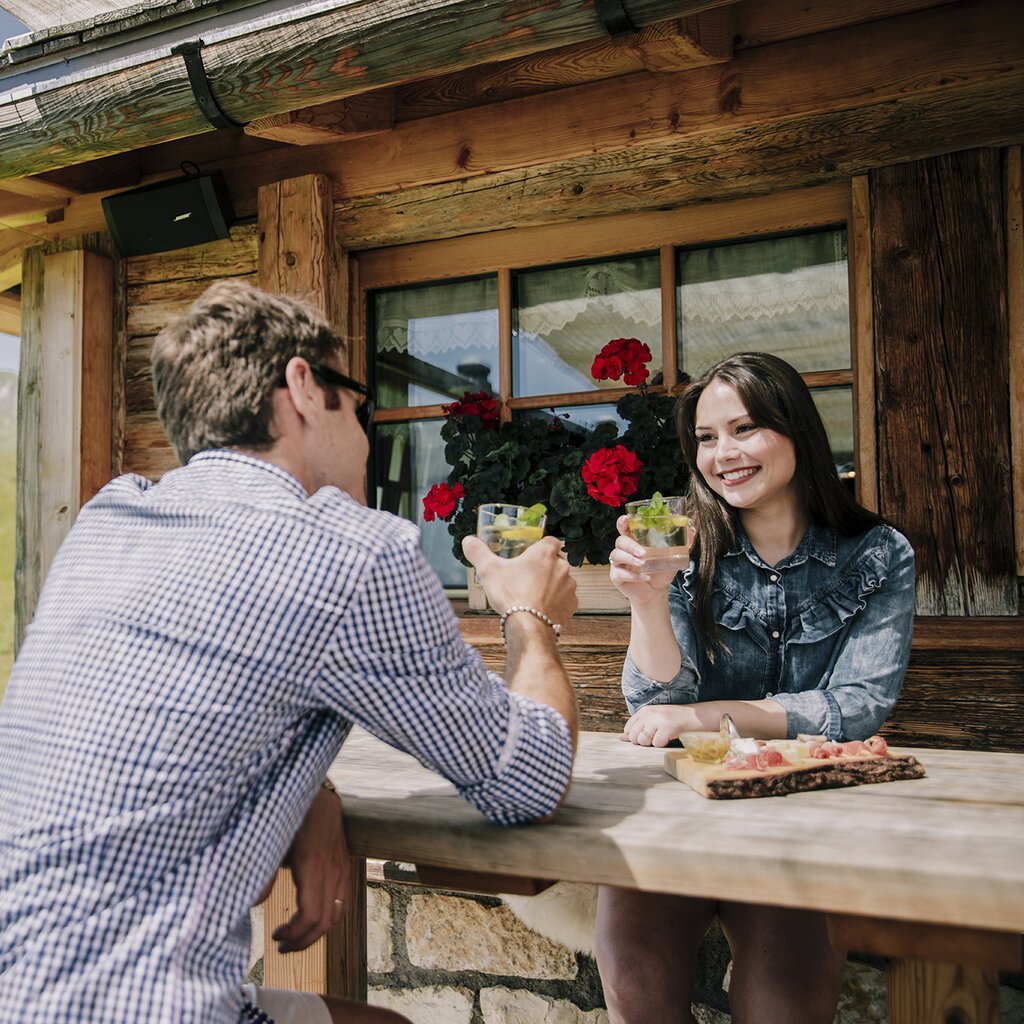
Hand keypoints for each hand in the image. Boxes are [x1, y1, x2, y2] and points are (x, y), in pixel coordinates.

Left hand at [270, 785, 349, 952]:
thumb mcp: (268, 838)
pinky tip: (309, 915)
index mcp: (313, 864)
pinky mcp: (344, 863)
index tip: (274, 936)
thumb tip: (252, 905)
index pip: (311, 915)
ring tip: (293, 935)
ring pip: (337, 914)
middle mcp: (333, 868)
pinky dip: (328, 917)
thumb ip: (260, 872)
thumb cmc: (286, 810)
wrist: (314, 786)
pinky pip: (343, 900)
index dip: (293, 935)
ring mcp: (342, 865)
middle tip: (280, 945)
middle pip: (325, 921)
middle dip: (303, 941)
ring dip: (316, 932)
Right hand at [463, 534, 577, 625]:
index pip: (551, 541)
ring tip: (532, 595)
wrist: (528, 626)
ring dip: (551, 586)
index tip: (532, 554)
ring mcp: (569, 587)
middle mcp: (562, 567)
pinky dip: (556, 603)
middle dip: (544, 568)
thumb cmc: (511, 595)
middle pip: (556, 562)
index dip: (541, 547)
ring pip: (561, 581)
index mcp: (545, 553)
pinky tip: (541, 608)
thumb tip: (468, 541)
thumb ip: (478, 552)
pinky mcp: (571, 606)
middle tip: (526, 577)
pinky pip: (565, 600)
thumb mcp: (488, 570)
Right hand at [609, 515, 683, 605]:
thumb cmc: (661, 571)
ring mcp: (619, 563)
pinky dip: (633, 575)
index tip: (627, 518)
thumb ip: (683, 544)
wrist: (656, 592)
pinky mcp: (617, 576)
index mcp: (635, 540)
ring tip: (643, 564)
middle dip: (630, 545)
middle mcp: (624, 550)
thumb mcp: (673, 557)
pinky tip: (645, 577)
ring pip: (616, 555)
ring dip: (630, 558)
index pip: (624, 527)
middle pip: (620, 540)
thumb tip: (692, 530)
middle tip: (643, 552)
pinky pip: (619, 573)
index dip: (623, 522)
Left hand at [621, 704, 697, 746]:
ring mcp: (657, 719)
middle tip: (658, 735)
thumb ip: (639, 728)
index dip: (637, 737)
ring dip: (654, 742)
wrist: (698, 716)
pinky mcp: (667, 727)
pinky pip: (657, 744)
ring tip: (665, 735)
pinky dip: (664, 744)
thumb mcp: (656, 720)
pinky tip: (672, 736)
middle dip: (644, 741)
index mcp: (644, 710)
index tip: (650, 735)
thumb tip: (621, 738)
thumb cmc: (676, 720)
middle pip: (634, 737)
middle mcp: (649, 713)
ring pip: (643, 741)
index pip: (628, 729)